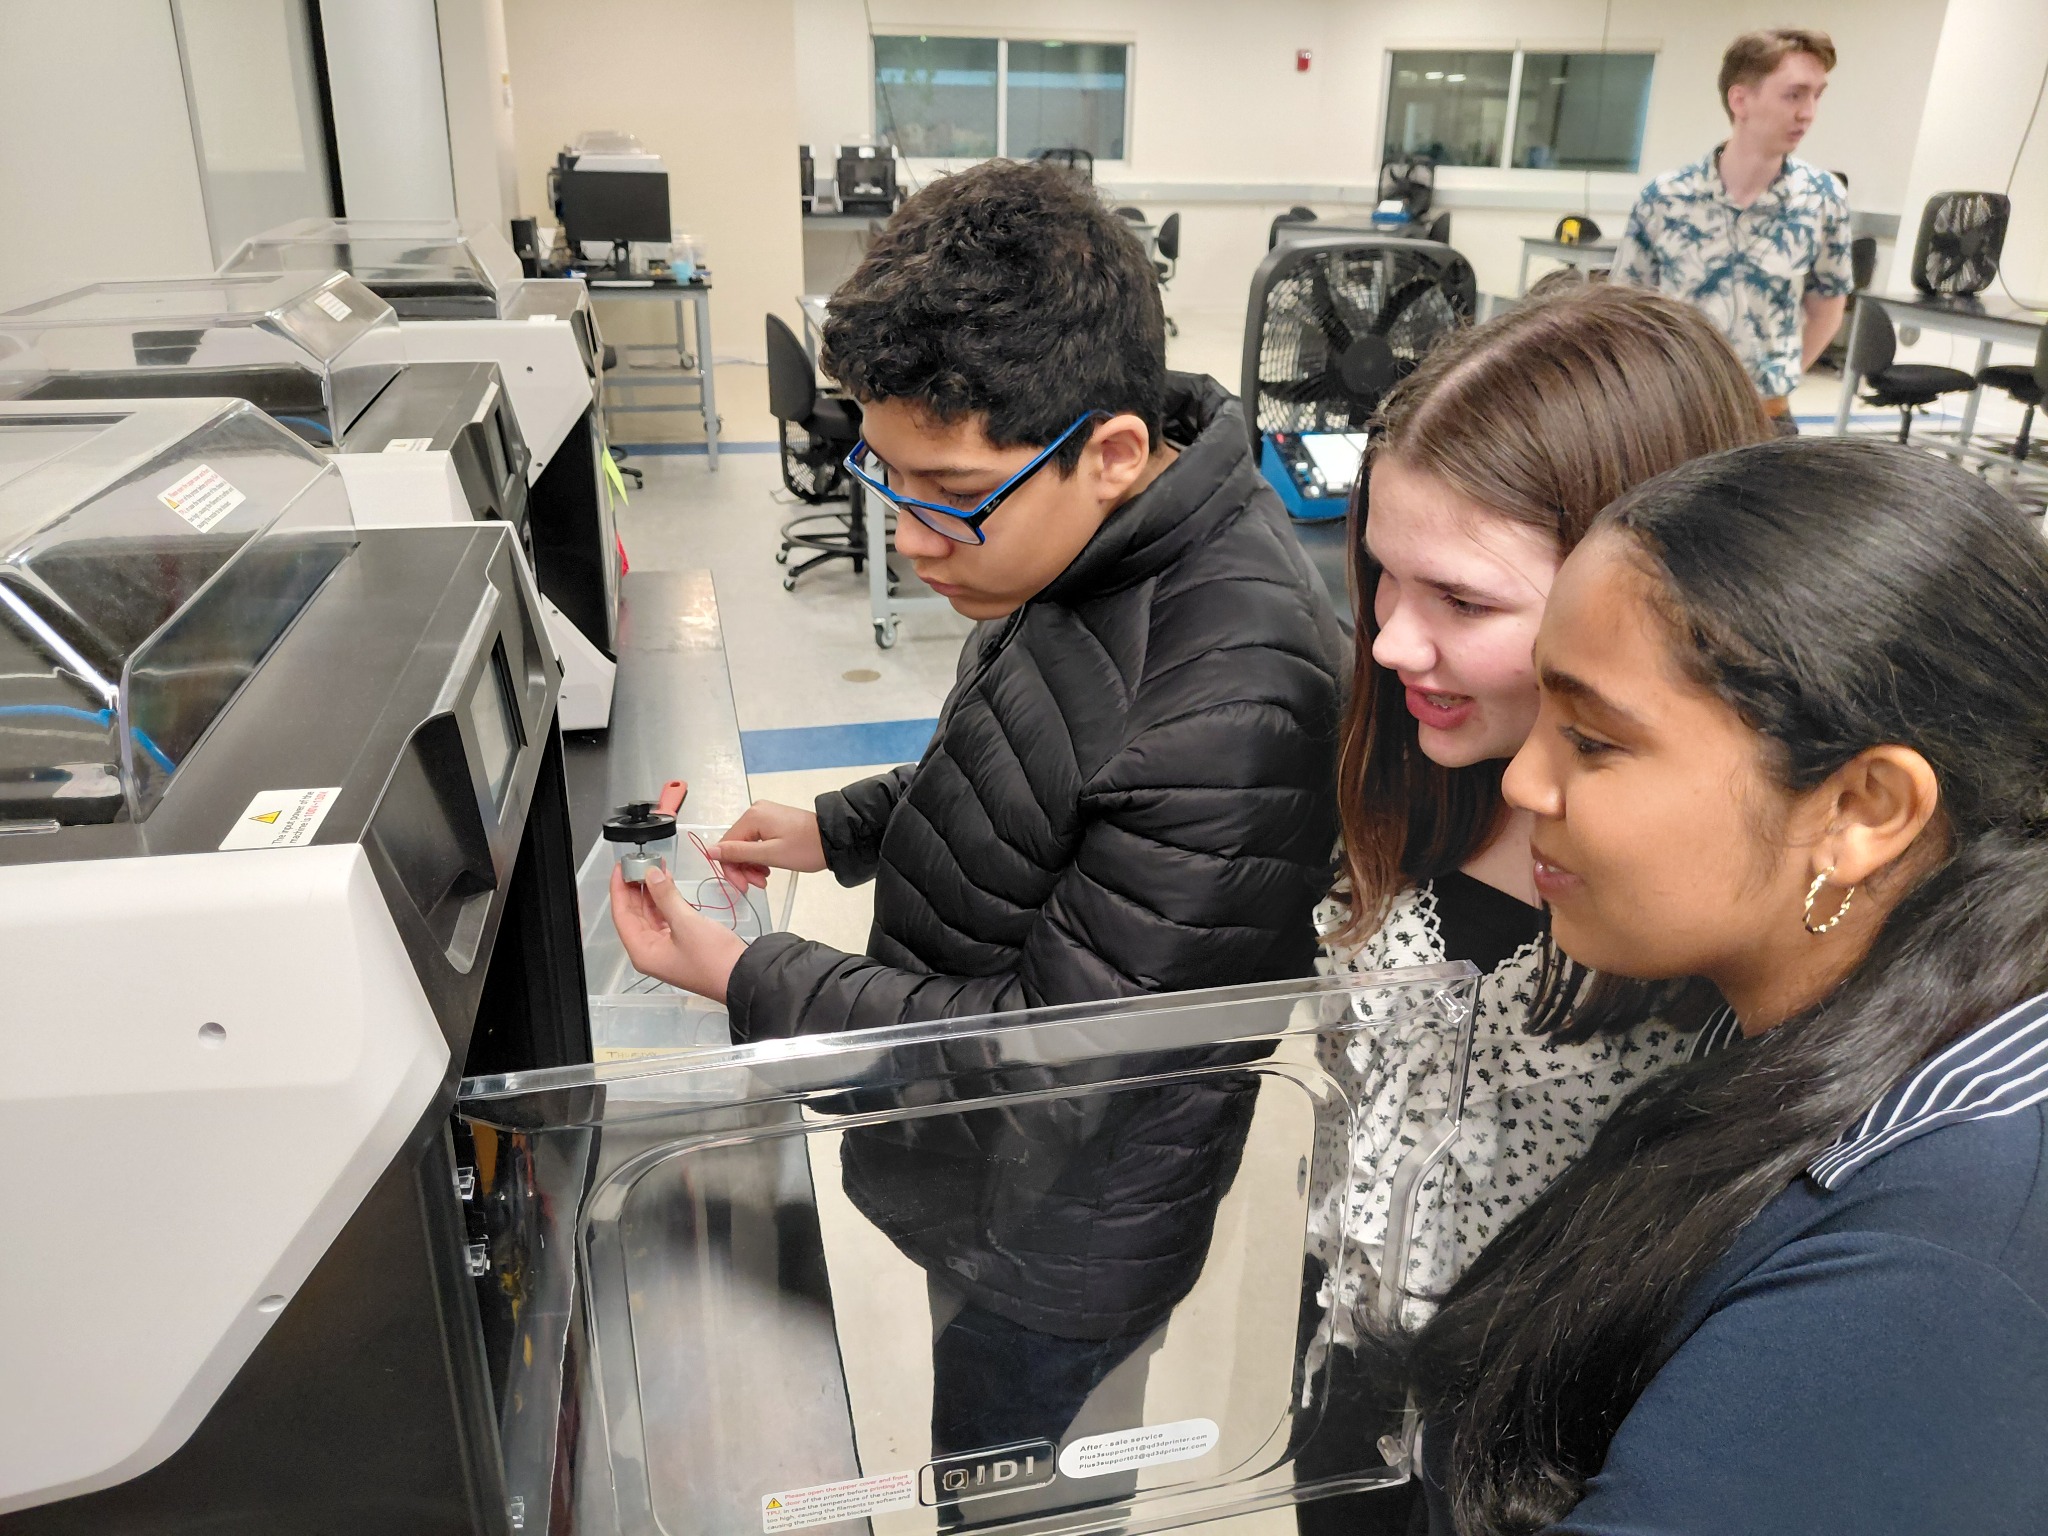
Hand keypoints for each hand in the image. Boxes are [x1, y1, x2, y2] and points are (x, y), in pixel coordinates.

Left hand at [609, 864, 747, 1001]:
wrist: (743, 976)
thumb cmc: (713, 958)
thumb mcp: (686, 923)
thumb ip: (665, 896)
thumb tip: (651, 874)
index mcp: (643, 952)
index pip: (622, 915)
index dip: (619, 888)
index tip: (620, 867)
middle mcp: (649, 951)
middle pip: (634, 914)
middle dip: (636, 888)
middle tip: (639, 863)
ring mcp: (665, 948)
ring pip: (650, 915)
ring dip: (652, 892)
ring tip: (656, 868)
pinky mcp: (679, 944)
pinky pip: (665, 919)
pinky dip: (665, 901)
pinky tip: (668, 885)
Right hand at [702, 800, 825, 890]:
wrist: (834, 839)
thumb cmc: (806, 847)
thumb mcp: (770, 854)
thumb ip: (739, 853)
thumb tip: (709, 851)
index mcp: (752, 816)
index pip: (726, 845)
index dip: (730, 869)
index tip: (743, 887)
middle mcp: (755, 812)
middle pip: (735, 845)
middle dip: (743, 868)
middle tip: (757, 885)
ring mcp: (765, 816)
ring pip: (746, 846)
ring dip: (751, 866)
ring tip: (765, 879)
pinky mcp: (773, 822)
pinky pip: (757, 842)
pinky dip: (760, 858)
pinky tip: (768, 869)